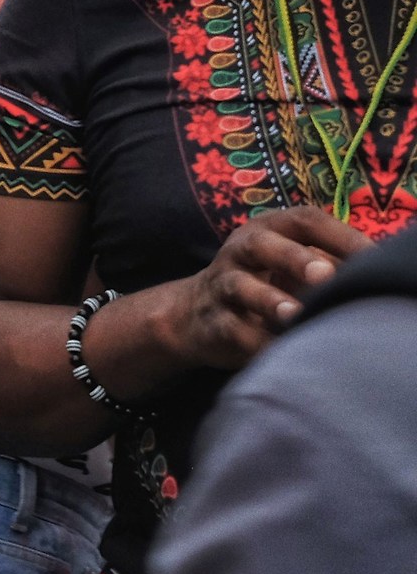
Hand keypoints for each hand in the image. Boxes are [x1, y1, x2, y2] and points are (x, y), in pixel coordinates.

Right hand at [156, 207, 369, 368]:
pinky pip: (233, 330)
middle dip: (294, 259)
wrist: (195, 314)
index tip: (374, 258)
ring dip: (268, 300)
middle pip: (262, 245)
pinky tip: (279, 352)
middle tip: (325, 276)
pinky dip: (256, 342)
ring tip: (294, 314)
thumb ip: (329, 265)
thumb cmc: (262, 284)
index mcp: (269, 230)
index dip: (340, 236)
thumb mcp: (290, 265)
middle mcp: (241, 251)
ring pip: (239, 286)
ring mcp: (222, 285)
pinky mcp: (212, 322)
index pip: (304, 221)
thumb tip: (379, 274)